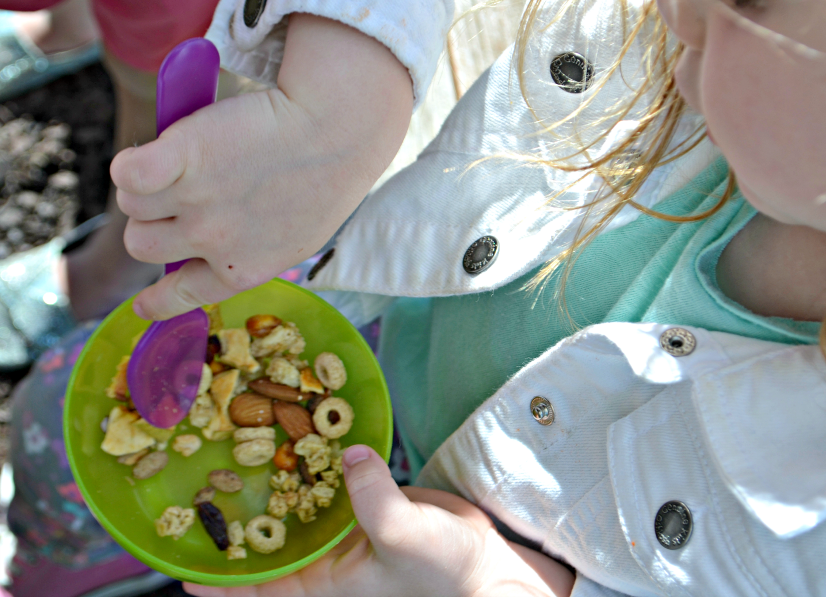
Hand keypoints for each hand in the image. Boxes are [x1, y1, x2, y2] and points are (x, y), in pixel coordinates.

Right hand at [111, 14, 412, 319]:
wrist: (335, 130)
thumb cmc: (325, 178)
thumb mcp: (296, 237)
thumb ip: (252, 251)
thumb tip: (211, 252)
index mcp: (243, 269)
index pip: (183, 296)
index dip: (157, 301)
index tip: (144, 307)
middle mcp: (212, 241)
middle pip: (141, 244)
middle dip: (152, 221)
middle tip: (179, 194)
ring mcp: (195, 201)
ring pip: (133, 204)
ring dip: (146, 185)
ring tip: (181, 163)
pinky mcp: (182, 156)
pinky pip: (126, 171)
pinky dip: (132, 160)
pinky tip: (155, 148)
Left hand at [183, 444, 574, 596]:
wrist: (480, 560)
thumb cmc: (441, 569)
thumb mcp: (405, 537)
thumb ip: (375, 501)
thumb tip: (351, 453)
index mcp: (318, 575)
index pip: (255, 582)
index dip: (214, 576)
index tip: (173, 563)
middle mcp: (321, 547)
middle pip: (266, 530)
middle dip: (234, 508)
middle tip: (195, 472)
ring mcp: (340, 518)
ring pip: (295, 493)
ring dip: (272, 469)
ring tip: (236, 433)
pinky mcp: (362, 491)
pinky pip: (330, 469)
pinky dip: (315, 447)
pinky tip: (299, 418)